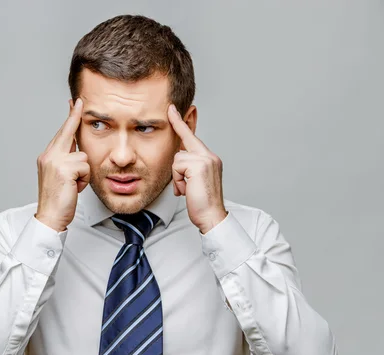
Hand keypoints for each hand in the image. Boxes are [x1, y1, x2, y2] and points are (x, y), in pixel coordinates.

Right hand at [35, 98, 89, 231]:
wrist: (50, 216)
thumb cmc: (58, 200)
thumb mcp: (61, 176)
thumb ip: (67, 160)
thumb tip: (78, 149)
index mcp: (47, 157)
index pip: (61, 133)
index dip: (70, 118)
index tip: (75, 103)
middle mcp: (49, 156)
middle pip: (67, 131)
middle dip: (74, 116)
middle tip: (80, 101)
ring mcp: (55, 161)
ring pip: (83, 156)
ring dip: (84, 172)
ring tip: (74, 185)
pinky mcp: (64, 169)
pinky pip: (85, 167)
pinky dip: (85, 179)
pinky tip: (75, 188)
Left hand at [168, 104, 227, 232]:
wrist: (211, 216)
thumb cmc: (201, 203)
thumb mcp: (193, 181)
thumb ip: (188, 168)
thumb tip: (177, 161)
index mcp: (209, 158)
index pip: (191, 137)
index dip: (181, 123)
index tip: (172, 109)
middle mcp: (209, 156)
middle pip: (181, 148)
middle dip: (177, 159)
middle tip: (177, 147)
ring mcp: (206, 159)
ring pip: (177, 159)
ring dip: (177, 177)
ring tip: (187, 189)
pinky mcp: (199, 165)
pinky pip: (177, 166)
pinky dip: (178, 180)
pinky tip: (187, 190)